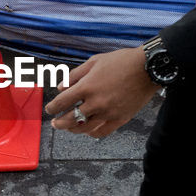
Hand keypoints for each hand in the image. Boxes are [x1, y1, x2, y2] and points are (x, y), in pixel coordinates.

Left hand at [46, 47, 160, 138]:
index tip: (49, 109)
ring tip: (68, 128)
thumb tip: (60, 87)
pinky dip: (92, 133)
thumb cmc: (121, 61)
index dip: (52, 107)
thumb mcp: (94, 62)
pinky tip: (88, 132)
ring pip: (85, 128)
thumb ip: (75, 75)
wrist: (147, 68)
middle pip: (70, 118)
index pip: (62, 102)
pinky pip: (102, 131)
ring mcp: (108, 112)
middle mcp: (96, 102)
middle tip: (55, 123)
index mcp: (87, 86)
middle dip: (59, 122)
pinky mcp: (120, 118)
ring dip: (73, 129)